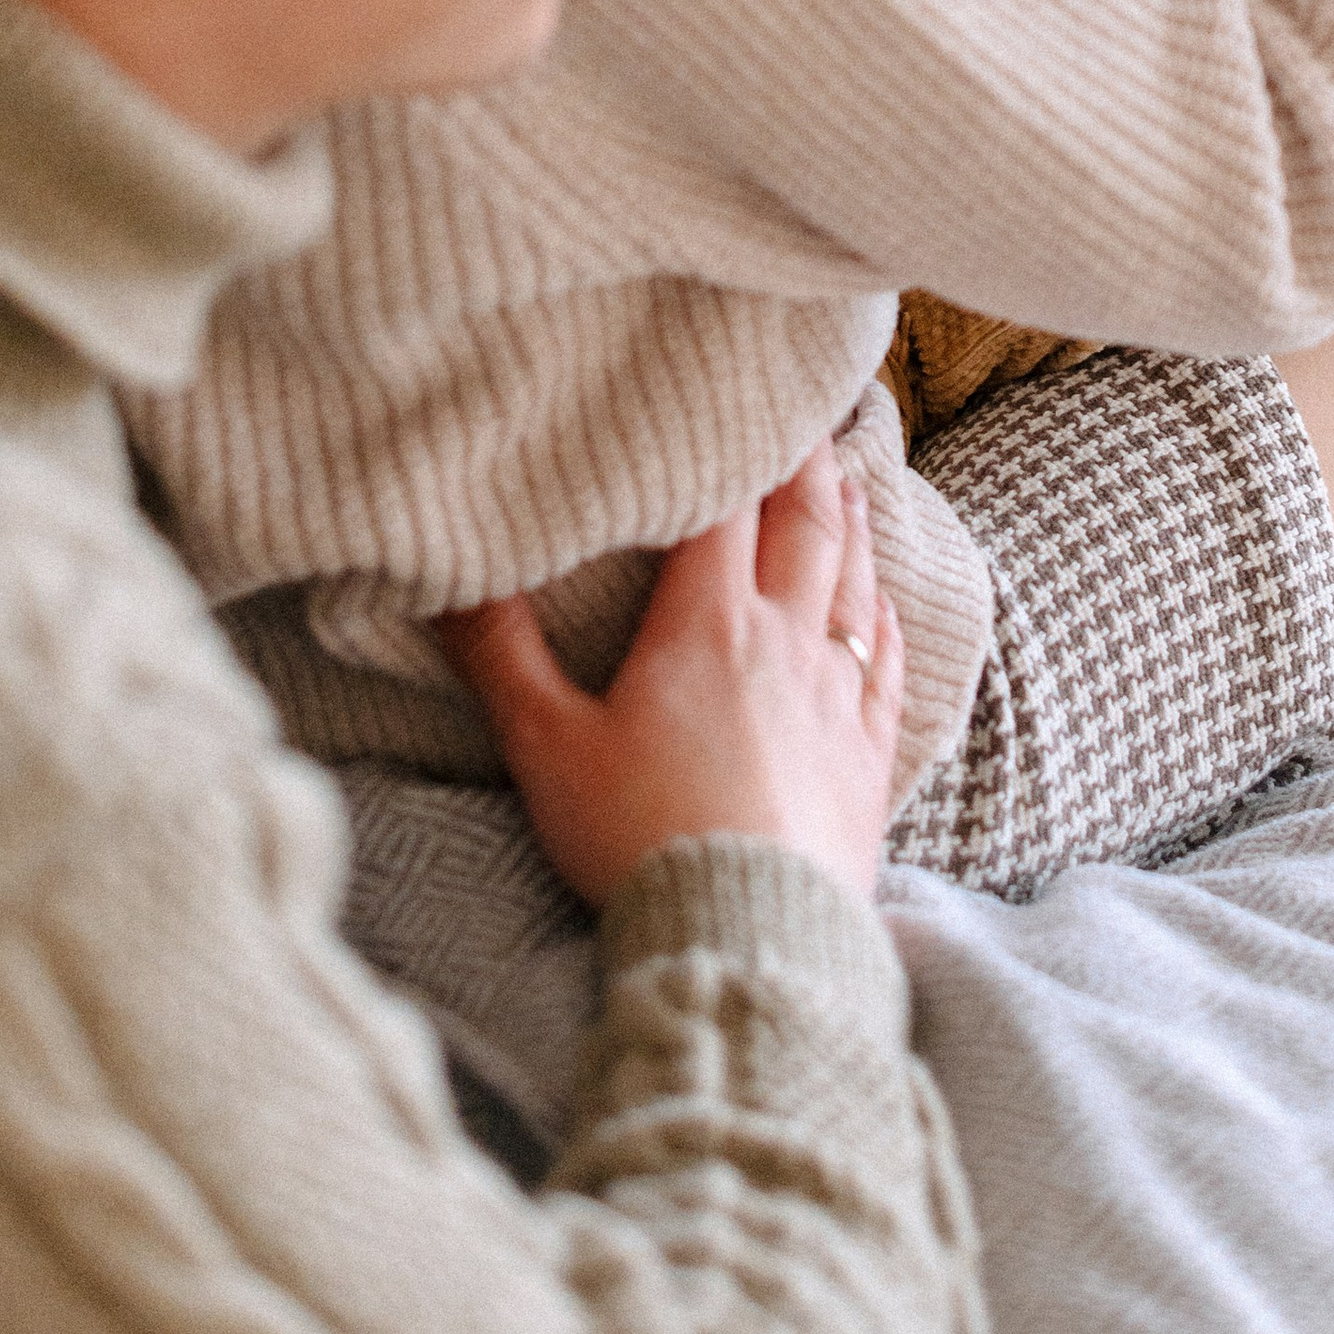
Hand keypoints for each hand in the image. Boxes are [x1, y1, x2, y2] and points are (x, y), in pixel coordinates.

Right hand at [436, 440, 903, 907]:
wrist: (751, 937)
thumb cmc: (641, 839)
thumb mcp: (548, 748)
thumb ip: (500, 654)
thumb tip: (449, 578)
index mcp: (708, 623)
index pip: (726, 507)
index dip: (733, 446)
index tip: (738, 397)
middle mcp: (786, 640)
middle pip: (806, 525)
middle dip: (805, 463)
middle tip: (813, 412)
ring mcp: (838, 696)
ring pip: (854, 582)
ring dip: (851, 523)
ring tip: (848, 480)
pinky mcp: (869, 754)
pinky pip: (885, 662)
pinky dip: (883, 617)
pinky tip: (882, 607)